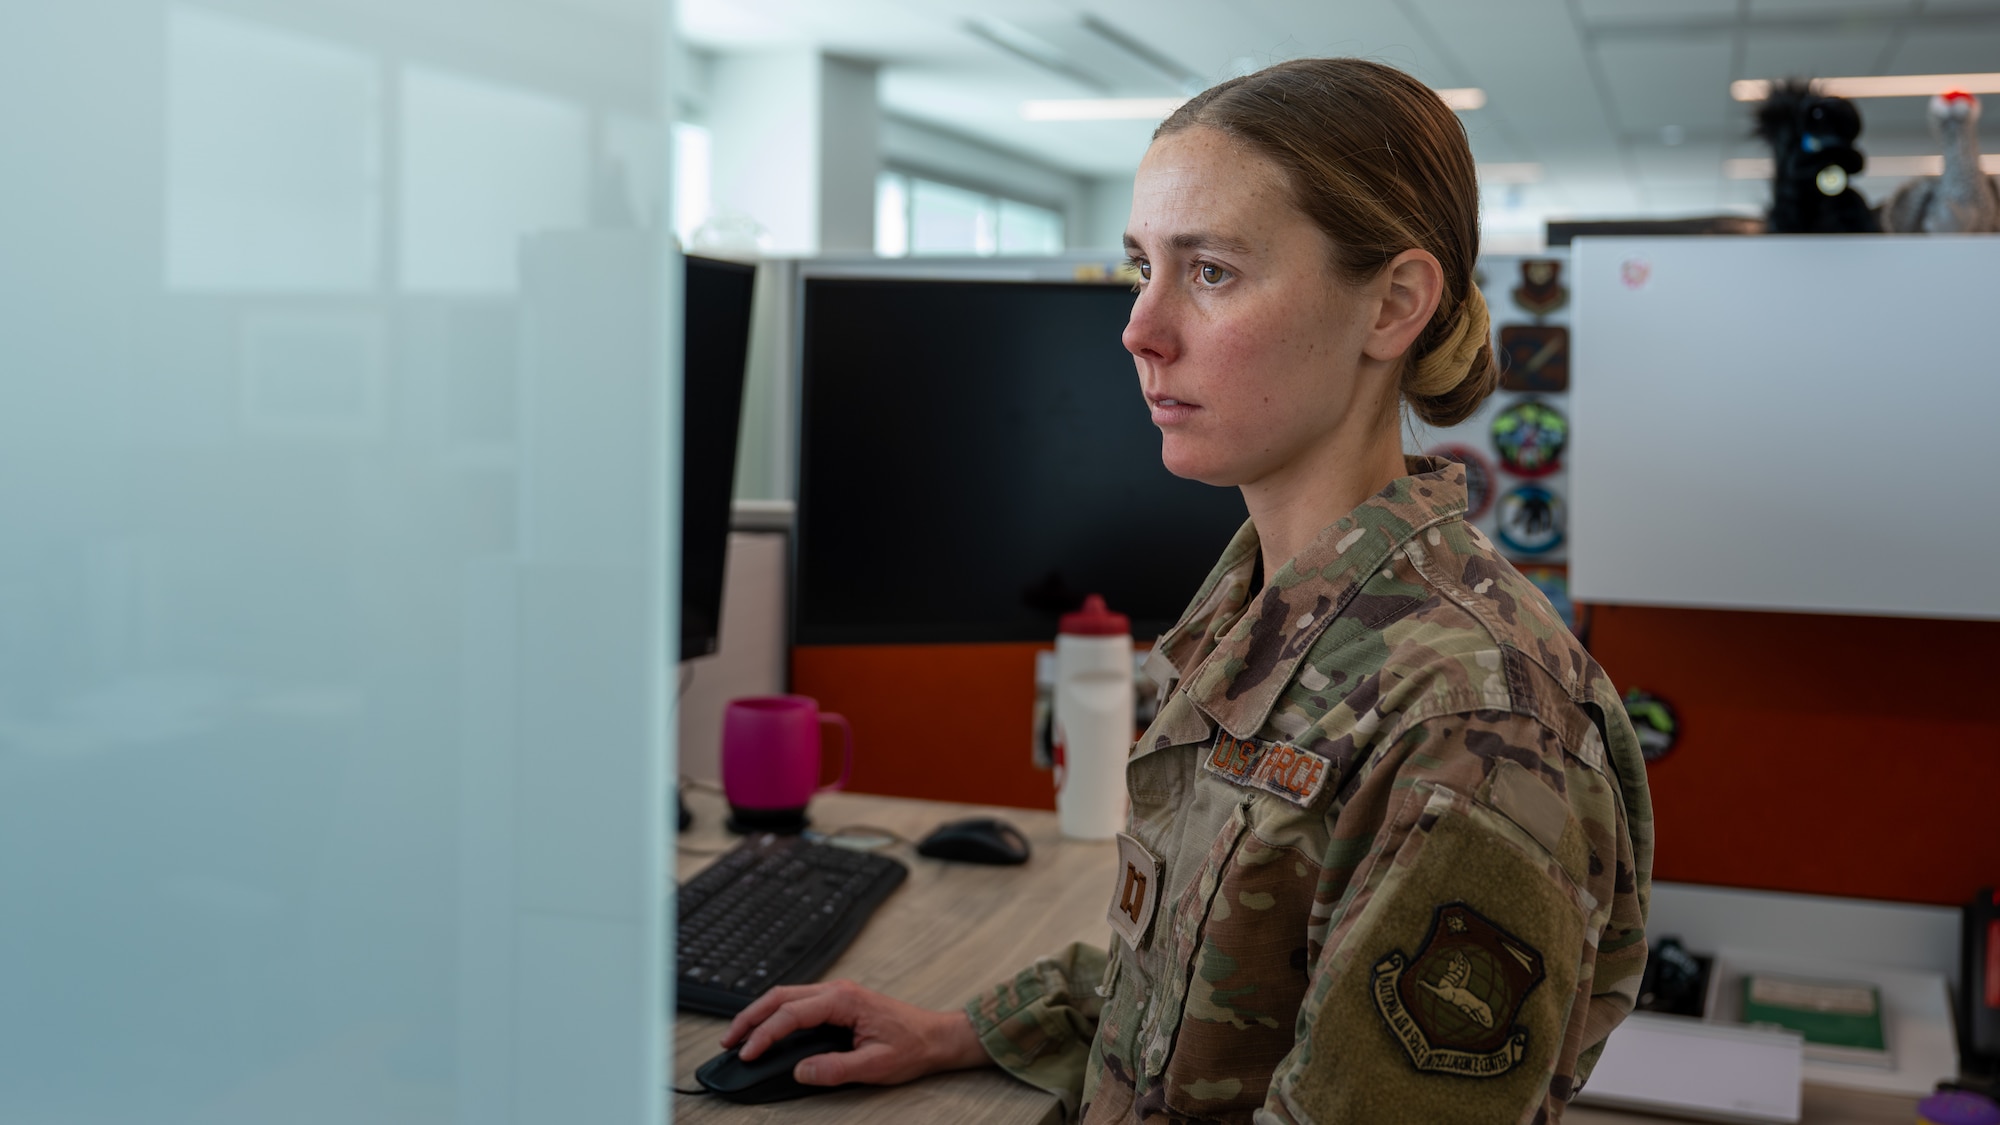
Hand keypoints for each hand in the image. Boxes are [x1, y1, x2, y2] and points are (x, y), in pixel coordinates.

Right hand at [720, 979, 990, 1086]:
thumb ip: (836, 1069)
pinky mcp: (838, 1002)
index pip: (791, 1014)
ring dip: (760, 1013)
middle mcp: (837, 990)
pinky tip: (768, 1027)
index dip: (765, 1034)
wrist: (936, 1037)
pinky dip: (776, 1013)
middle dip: (750, 1017)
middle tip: (729, 1041)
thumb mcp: (875, 1065)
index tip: (747, 1053)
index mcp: (843, 1000)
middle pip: (780, 996)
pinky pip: (798, 1001)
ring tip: (740, 1035)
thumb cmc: (912, 1046)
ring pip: (786, 995)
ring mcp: (837, 993)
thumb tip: (802, 1071)